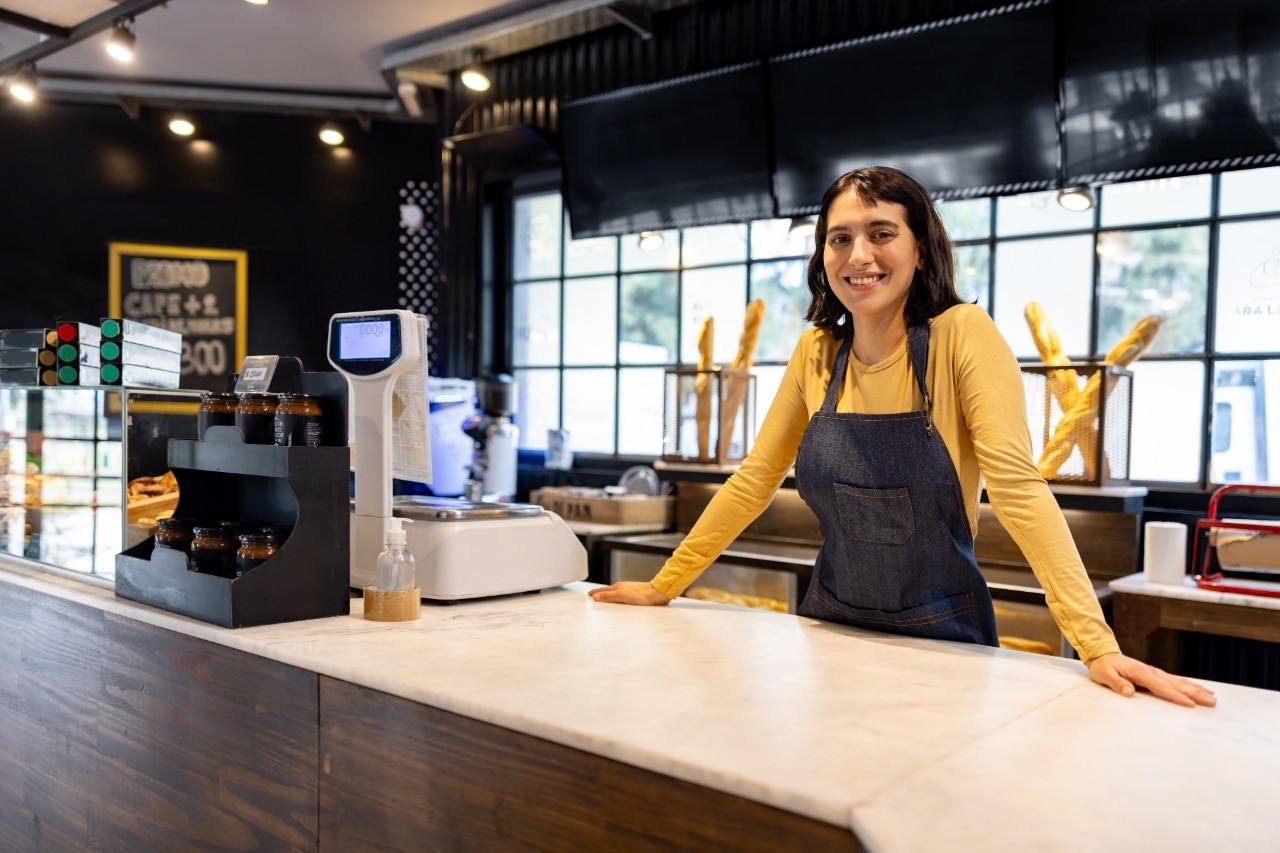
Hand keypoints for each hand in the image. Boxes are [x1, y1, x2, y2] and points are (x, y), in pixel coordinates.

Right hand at [587, 581, 671, 605]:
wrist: (657, 593)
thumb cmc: (642, 595)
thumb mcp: (622, 596)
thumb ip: (609, 596)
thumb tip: (596, 596)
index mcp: (618, 587)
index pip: (603, 590)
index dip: (595, 592)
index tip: (589, 594)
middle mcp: (623, 587)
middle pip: (608, 590)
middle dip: (600, 592)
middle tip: (593, 594)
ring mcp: (629, 590)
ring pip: (615, 592)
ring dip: (608, 594)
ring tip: (603, 597)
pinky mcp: (636, 594)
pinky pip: (622, 595)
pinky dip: (616, 596)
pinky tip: (620, 599)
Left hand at [1086, 652, 1216, 706]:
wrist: (1103, 654)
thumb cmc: (1103, 666)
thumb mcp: (1104, 675)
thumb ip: (1116, 683)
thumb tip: (1128, 692)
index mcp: (1140, 673)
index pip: (1160, 687)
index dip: (1175, 696)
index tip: (1190, 704)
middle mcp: (1151, 672)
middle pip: (1176, 684)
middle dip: (1195, 694)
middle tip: (1211, 702)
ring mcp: (1155, 672)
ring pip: (1179, 682)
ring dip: (1196, 689)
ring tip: (1212, 697)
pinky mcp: (1156, 674)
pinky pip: (1176, 680)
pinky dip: (1189, 685)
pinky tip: (1200, 689)